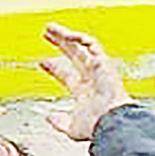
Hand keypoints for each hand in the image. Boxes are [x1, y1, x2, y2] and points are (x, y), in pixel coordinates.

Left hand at [36, 21, 126, 141]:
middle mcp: (91, 78)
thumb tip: (49, 118)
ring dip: (67, 35)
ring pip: (82, 45)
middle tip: (47, 31)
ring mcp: (98, 69)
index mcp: (84, 91)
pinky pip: (93, 45)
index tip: (42, 62)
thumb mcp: (72, 127)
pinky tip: (68, 35)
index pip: (66, 75)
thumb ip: (59, 122)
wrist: (112, 121)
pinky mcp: (104, 62)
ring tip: (51, 27)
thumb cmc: (98, 127)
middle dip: (60, 42)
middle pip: (74, 54)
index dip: (53, 68)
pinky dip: (81, 38)